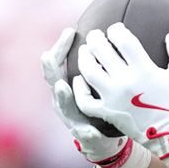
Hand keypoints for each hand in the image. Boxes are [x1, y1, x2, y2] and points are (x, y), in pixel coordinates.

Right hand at [43, 27, 151, 167]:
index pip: (59, 59)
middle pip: (52, 77)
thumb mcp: (102, 80)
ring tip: (63, 87)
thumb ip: (104, 60)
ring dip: (62, 96)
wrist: (107, 136)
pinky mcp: (84, 134)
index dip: (61, 46)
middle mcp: (64, 98)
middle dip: (51, 65)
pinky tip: (91, 131)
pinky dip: (86, 132)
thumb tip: (118, 33)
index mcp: (69, 82)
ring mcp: (72, 116)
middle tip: (50, 54)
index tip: (70, 31)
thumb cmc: (105, 101)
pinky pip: (84, 134)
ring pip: (62, 105)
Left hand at [74, 23, 168, 167]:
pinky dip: (80, 89)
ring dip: (84, 57)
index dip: (117, 30)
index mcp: (144, 70)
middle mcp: (125, 82)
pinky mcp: (107, 112)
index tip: (116, 30)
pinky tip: (80, 80)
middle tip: (96, 35)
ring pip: (88, 72)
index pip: (124, 41)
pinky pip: (85, 100)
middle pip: (101, 51)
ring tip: (86, 51)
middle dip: (96, 38)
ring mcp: (113, 98)